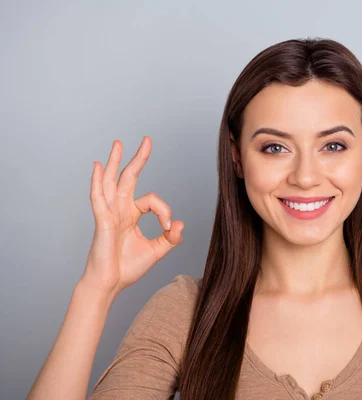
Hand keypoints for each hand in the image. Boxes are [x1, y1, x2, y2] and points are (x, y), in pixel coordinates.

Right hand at [80, 136, 183, 297]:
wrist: (110, 284)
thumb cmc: (127, 268)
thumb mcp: (156, 250)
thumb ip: (170, 238)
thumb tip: (181, 224)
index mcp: (131, 215)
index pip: (151, 200)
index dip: (164, 210)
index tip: (170, 227)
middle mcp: (120, 210)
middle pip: (129, 178)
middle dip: (138, 159)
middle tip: (147, 140)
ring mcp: (109, 213)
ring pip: (112, 182)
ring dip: (115, 162)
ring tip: (118, 144)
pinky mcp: (102, 221)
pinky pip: (98, 198)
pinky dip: (97, 182)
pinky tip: (97, 166)